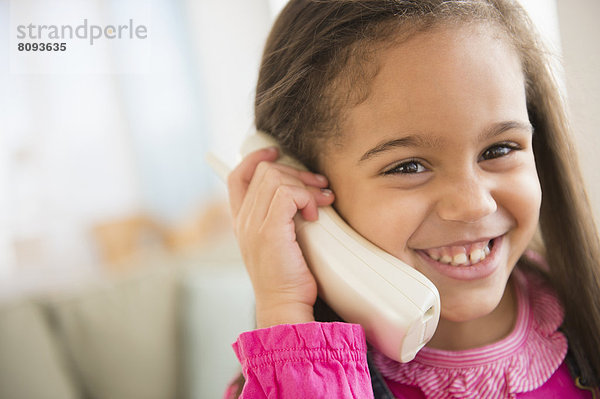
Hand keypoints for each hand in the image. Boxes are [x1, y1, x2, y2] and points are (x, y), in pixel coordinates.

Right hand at [227, 147, 334, 327]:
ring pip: (276, 177)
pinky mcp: (269, 230)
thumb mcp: (279, 242)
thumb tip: (301, 195)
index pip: (237, 176)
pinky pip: (288, 193)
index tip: (276, 152)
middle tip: (319, 186)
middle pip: (263, 171)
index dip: (256, 158)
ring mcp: (253, 224)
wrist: (283, 305)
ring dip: (306, 184)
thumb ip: (280, 218)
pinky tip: (315, 214)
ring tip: (321, 201)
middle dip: (296, 172)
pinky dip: (307, 197)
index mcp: (242, 221)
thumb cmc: (287, 278)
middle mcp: (244, 220)